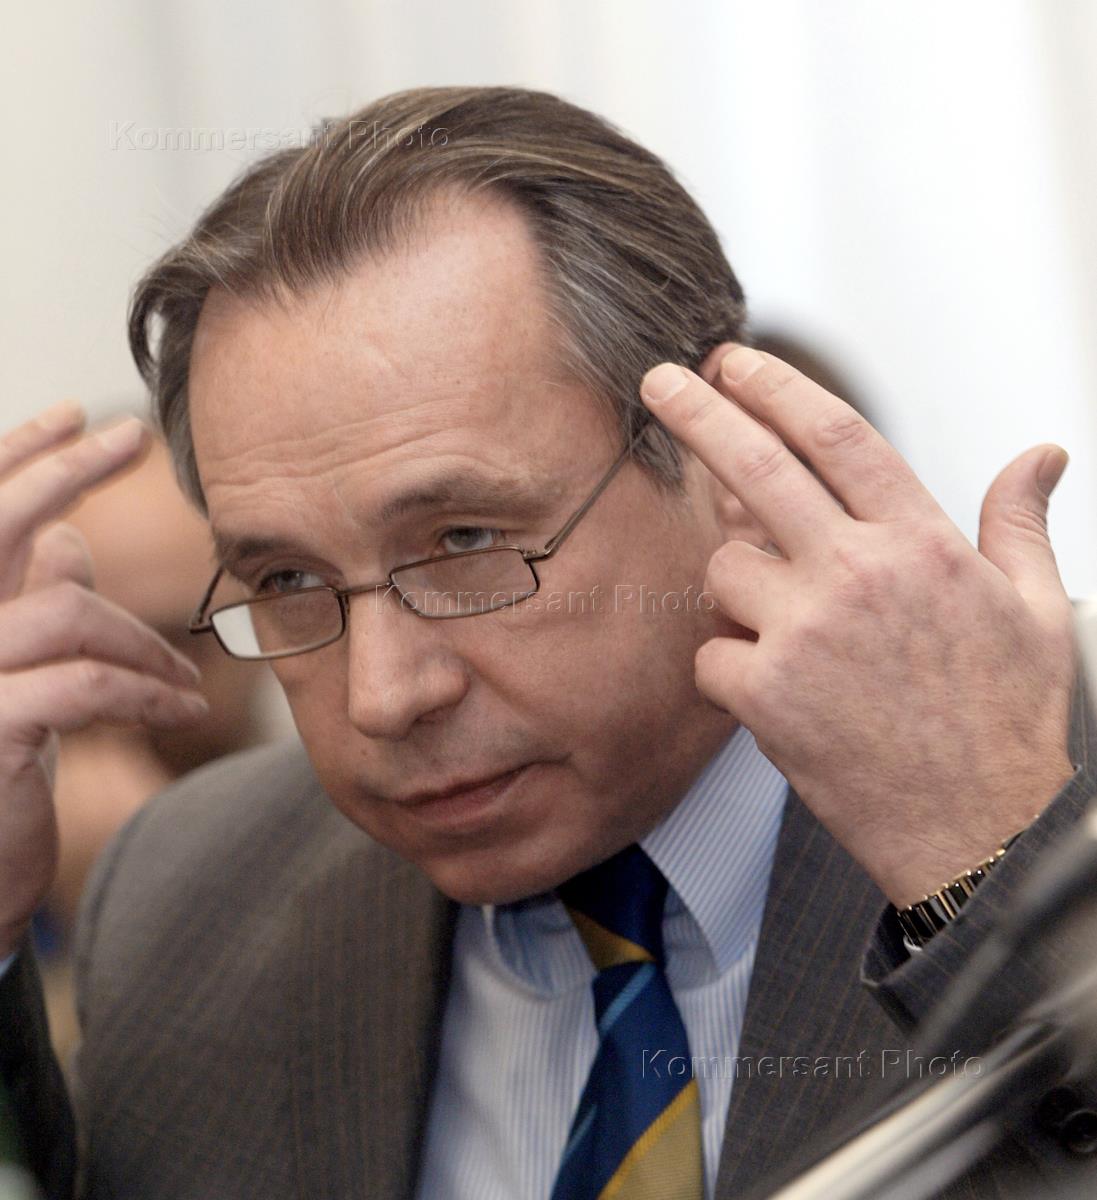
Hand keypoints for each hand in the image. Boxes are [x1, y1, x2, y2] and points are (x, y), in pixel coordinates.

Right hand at [0, 406, 207, 957]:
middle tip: (133, 432)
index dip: (18, 457)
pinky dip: (148, 691)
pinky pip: (87, 684)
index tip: (78, 415)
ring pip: (70, 615)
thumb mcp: (26, 681)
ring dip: (146, 644)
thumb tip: (67, 538)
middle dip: (65, 468)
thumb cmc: (0, 777)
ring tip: (184, 684)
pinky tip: (185, 710)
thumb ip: (37, 605)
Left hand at [641, 346, 1076, 905]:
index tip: (734, 363)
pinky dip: (729, 667)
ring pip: (724, 571)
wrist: (979, 832)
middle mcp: (857, 573)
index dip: (777, 388)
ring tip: (791, 636)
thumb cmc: (1005, 722)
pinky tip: (776, 694)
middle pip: (757, 468)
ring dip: (738, 592)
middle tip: (658, 381)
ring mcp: (805, 632)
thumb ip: (1019, 523)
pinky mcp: (765, 693)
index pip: (835, 436)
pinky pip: (710, 654)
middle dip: (698, 413)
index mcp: (920, 542)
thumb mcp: (1034, 610)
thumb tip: (1042, 455)